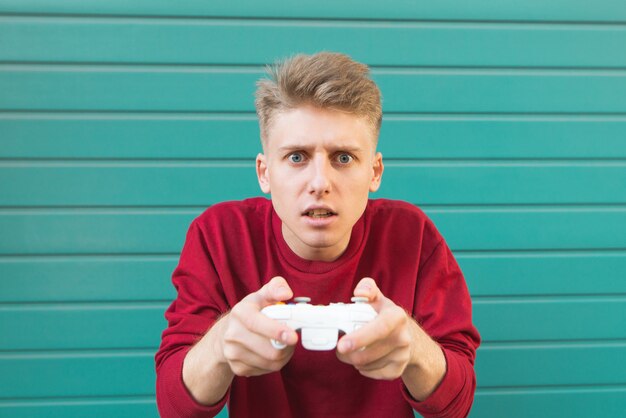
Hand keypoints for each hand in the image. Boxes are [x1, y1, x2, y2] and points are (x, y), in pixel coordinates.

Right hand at [217, 276, 298, 376]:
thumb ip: (276, 288)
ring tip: (284, 344)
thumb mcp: (262, 296)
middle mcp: (232, 334)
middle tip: (293, 338)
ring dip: (284, 354)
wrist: (226, 334)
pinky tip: (274, 352)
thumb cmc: (251, 312)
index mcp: (240, 312)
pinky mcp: (238, 368)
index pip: (257, 324)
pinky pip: (267, 370)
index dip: (276, 331)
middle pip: (268, 350)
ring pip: (271, 362)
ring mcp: (233, 353)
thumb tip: (287, 294)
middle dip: (287, 346)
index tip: (293, 336)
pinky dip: (276, 363)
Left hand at [336, 278, 445, 399]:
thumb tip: (359, 292)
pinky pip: (374, 374)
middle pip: (370, 352)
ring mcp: (403, 354)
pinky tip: (363, 360)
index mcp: (396, 316)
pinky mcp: (400, 369)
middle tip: (339, 349)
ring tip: (351, 351)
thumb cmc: (385, 315)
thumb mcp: (378, 298)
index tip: (342, 345)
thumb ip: (367, 288)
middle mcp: (403, 336)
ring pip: (369, 364)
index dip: (360, 337)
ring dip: (354, 360)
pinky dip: (364, 369)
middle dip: (348, 354)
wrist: (408, 336)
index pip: (380, 328)